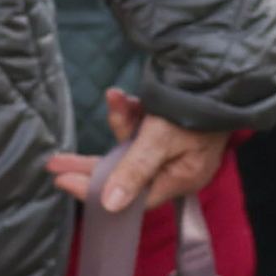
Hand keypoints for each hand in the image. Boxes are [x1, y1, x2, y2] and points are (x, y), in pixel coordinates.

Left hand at [43, 86, 234, 213]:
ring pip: (131, 144)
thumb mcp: (160, 139)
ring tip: (115, 98)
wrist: (220, 69)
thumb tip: (110, 205)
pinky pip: (141, 126)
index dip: (96, 189)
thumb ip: (133, 171)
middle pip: (124, 173)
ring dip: (120, 121)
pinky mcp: (170, 126)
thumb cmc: (194, 106)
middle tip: (55, 162)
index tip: (63, 179)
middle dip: (91, 164)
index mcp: (179, 179)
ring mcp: (173, 146)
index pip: (130, 197)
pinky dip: (131, 112)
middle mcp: (175, 167)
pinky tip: (123, 96)